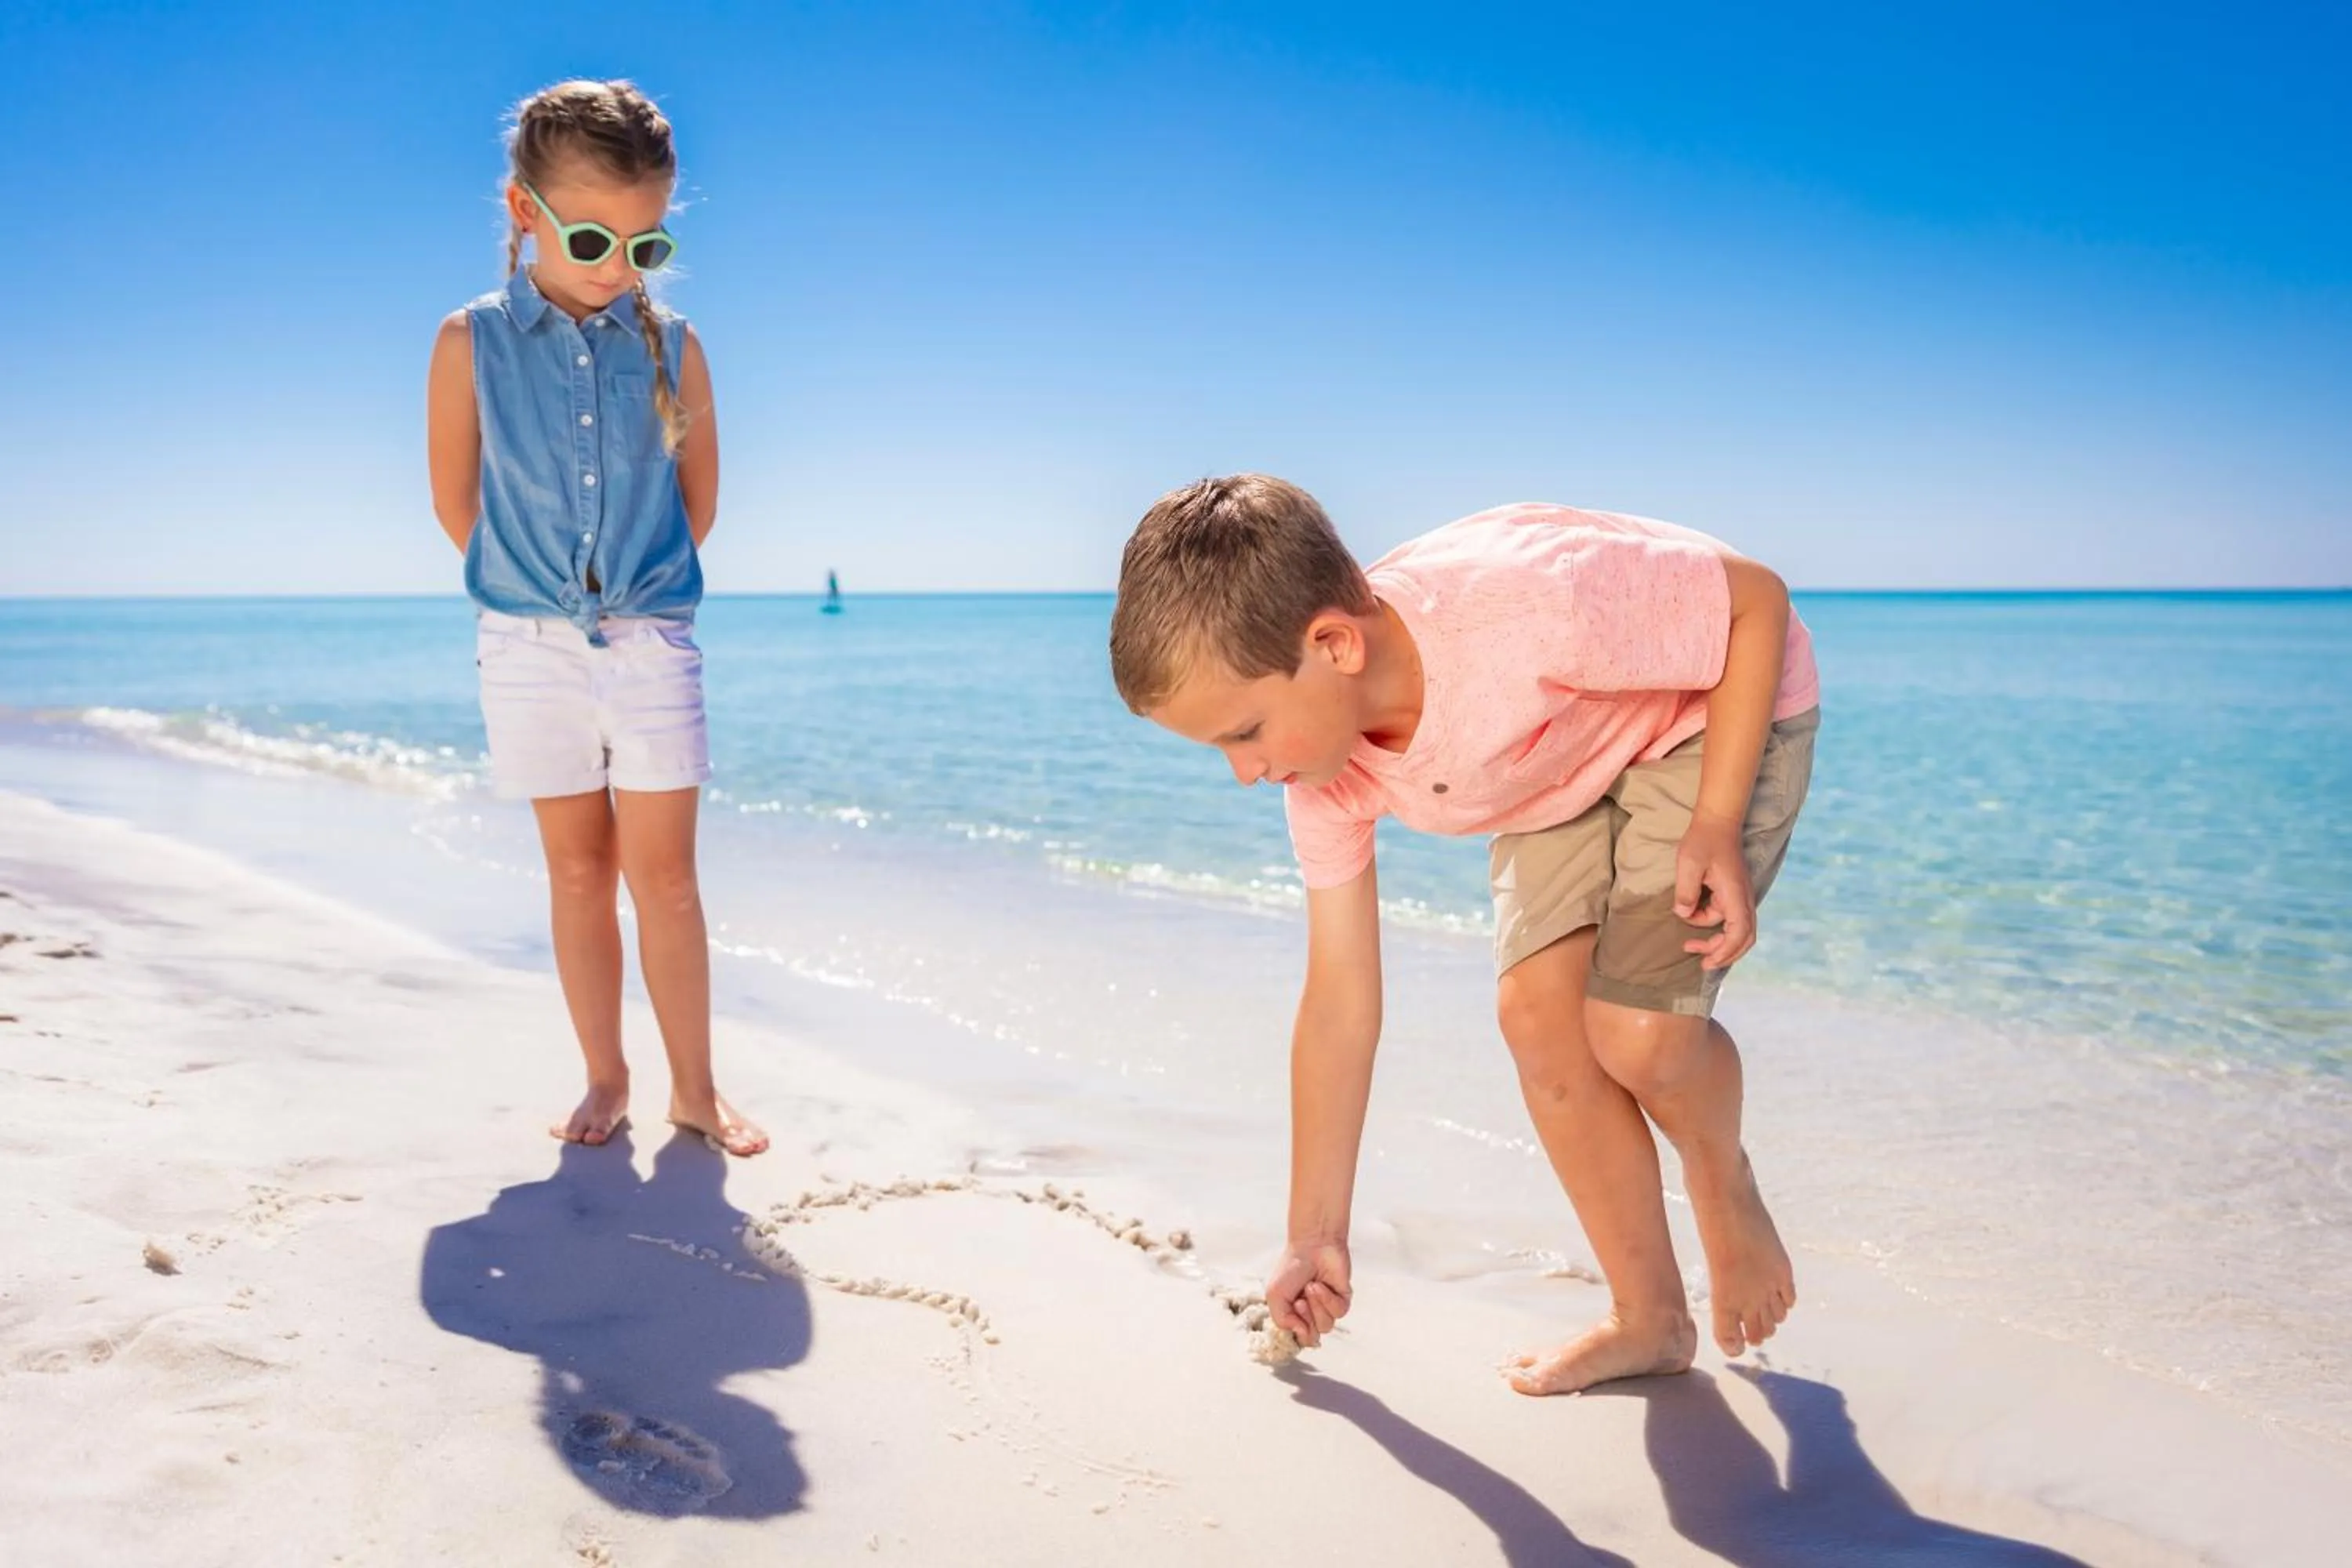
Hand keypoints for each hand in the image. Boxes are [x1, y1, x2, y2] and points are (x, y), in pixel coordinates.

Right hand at [1265, 1236, 1352, 1346]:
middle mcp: (1312, 1314)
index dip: (1296, 1332)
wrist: (1311, 1245)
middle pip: (1312, 1337)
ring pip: (1326, 1326)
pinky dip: (1328, 1299)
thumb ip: (1282, 1321)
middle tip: (1300, 1301)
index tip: (1291, 1314)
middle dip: (1305, 1319)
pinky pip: (1338, 1312)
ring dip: (1316, 1307)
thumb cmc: (1291, 1267)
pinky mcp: (1343, 1299)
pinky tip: (1321, 1285)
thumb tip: (1302, 1334)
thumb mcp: (1275, 1296)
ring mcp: (1328, 1307)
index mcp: (1295, 1315)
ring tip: (1310, 1287)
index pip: (1299, 1339)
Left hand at [1675, 815, 1756, 970]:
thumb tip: (1683, 915)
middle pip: (1744, 938)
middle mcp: (1742, 899)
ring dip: (1716, 941)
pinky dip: (1711, 926)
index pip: (1740, 933)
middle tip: (1701, 964)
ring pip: (1735, 930)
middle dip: (1724, 954)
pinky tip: (1692, 919)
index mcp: (1735, 894)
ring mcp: (1739, 897)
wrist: (1717, 822)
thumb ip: (1685, 891)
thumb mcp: (1688, 863)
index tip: (1707, 961)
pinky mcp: (1732, 894)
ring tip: (1689, 945)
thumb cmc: (1703, 840)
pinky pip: (1727, 919)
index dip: (1726, 952)